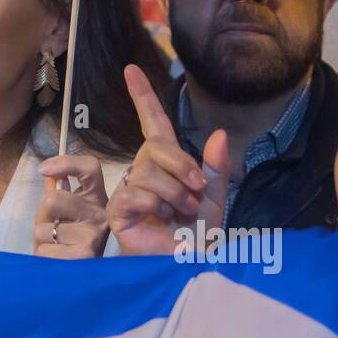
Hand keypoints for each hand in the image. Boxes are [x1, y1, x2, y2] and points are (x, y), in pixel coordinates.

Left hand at [34, 154, 108, 257]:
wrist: (84, 277)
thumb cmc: (72, 240)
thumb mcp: (68, 214)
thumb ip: (57, 193)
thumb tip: (48, 174)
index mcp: (96, 197)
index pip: (90, 167)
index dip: (66, 163)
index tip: (43, 170)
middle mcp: (99, 213)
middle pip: (53, 199)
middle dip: (42, 216)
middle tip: (51, 228)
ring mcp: (93, 234)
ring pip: (43, 229)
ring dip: (42, 240)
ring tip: (56, 247)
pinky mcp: (85, 256)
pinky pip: (44, 250)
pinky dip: (44, 256)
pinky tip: (58, 260)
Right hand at [107, 65, 231, 255]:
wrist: (188, 268)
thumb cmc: (198, 238)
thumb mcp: (214, 199)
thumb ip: (216, 168)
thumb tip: (218, 133)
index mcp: (168, 166)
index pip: (152, 124)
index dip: (143, 96)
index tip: (131, 69)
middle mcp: (145, 172)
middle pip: (157, 146)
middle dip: (183, 167)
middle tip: (196, 193)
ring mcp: (129, 190)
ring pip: (149, 172)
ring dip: (175, 195)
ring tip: (179, 215)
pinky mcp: (118, 210)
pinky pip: (136, 192)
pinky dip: (155, 205)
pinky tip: (159, 221)